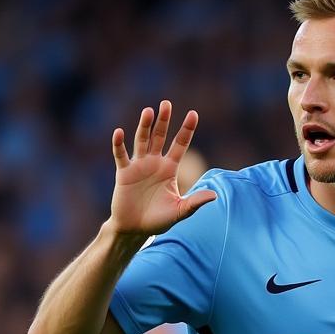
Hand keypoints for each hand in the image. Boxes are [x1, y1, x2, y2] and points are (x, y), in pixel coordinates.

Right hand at [109, 100, 215, 236]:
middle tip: (166, 104)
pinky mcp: (124, 173)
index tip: (193, 114)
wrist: (135, 229)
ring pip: (142, 141)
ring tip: (148, 111)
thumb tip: (214, 195)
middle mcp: (155, 163)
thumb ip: (195, 202)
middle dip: (164, 121)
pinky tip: (120, 132)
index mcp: (170, 169)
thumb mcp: (179, 211)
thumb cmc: (158, 220)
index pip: (180, 144)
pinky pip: (121, 155)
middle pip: (160, 136)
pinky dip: (119, 144)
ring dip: (145, 126)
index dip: (186, 130)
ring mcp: (139, 166)